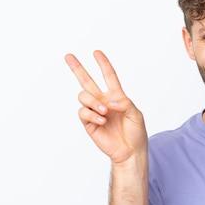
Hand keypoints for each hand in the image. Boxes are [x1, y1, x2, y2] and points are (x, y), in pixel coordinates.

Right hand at [65, 50, 146, 164]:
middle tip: (68, 56)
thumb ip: (125, 104)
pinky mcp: (88, 123)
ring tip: (104, 111)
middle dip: (78, 68)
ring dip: (93, 102)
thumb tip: (108, 101)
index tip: (96, 52)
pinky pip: (83, 112)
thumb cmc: (136, 133)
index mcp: (116, 96)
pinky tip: (102, 121)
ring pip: (83, 96)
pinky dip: (92, 115)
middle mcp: (103, 101)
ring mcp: (95, 112)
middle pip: (87, 81)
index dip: (103, 64)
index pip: (109, 76)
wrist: (130, 151)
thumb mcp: (136, 115)